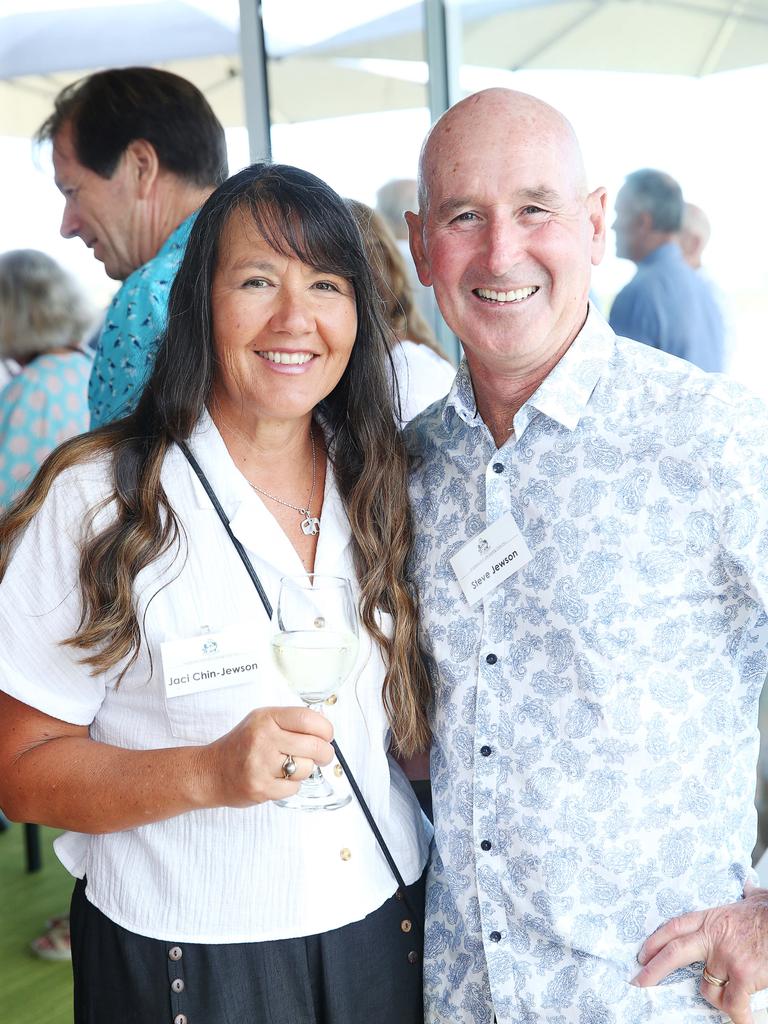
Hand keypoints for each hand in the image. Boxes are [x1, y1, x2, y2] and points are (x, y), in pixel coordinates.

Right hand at [203, 706, 333, 806]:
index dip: (325, 729)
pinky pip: (294, 788)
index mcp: (266, 718)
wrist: (211, 771)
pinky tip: (278, 779)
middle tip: (323, 755)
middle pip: (313, 746)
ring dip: (305, 770)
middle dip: (325, 753)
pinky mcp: (260, 788)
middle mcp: (263, 738)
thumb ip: (291, 721)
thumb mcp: (263, 721)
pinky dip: (291, 786)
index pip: (307, 719)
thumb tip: (324, 724)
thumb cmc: (242, 745)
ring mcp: (260, 764)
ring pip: (306, 768)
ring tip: (290, 767)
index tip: (327, 736)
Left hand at [632, 886, 767, 1023]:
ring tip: (731, 997)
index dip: (655, 941)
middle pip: (674, 953)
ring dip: (716, 997)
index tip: (642, 954)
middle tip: (638, 983)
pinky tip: (742, 1021)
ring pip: (708, 988)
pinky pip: (733, 1005)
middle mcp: (713, 938)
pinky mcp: (742, 976)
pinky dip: (739, 1017)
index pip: (674, 927)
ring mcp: (726, 957)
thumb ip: (744, 897)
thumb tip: (747, 887)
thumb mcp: (752, 899)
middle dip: (653, 970)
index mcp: (712, 919)